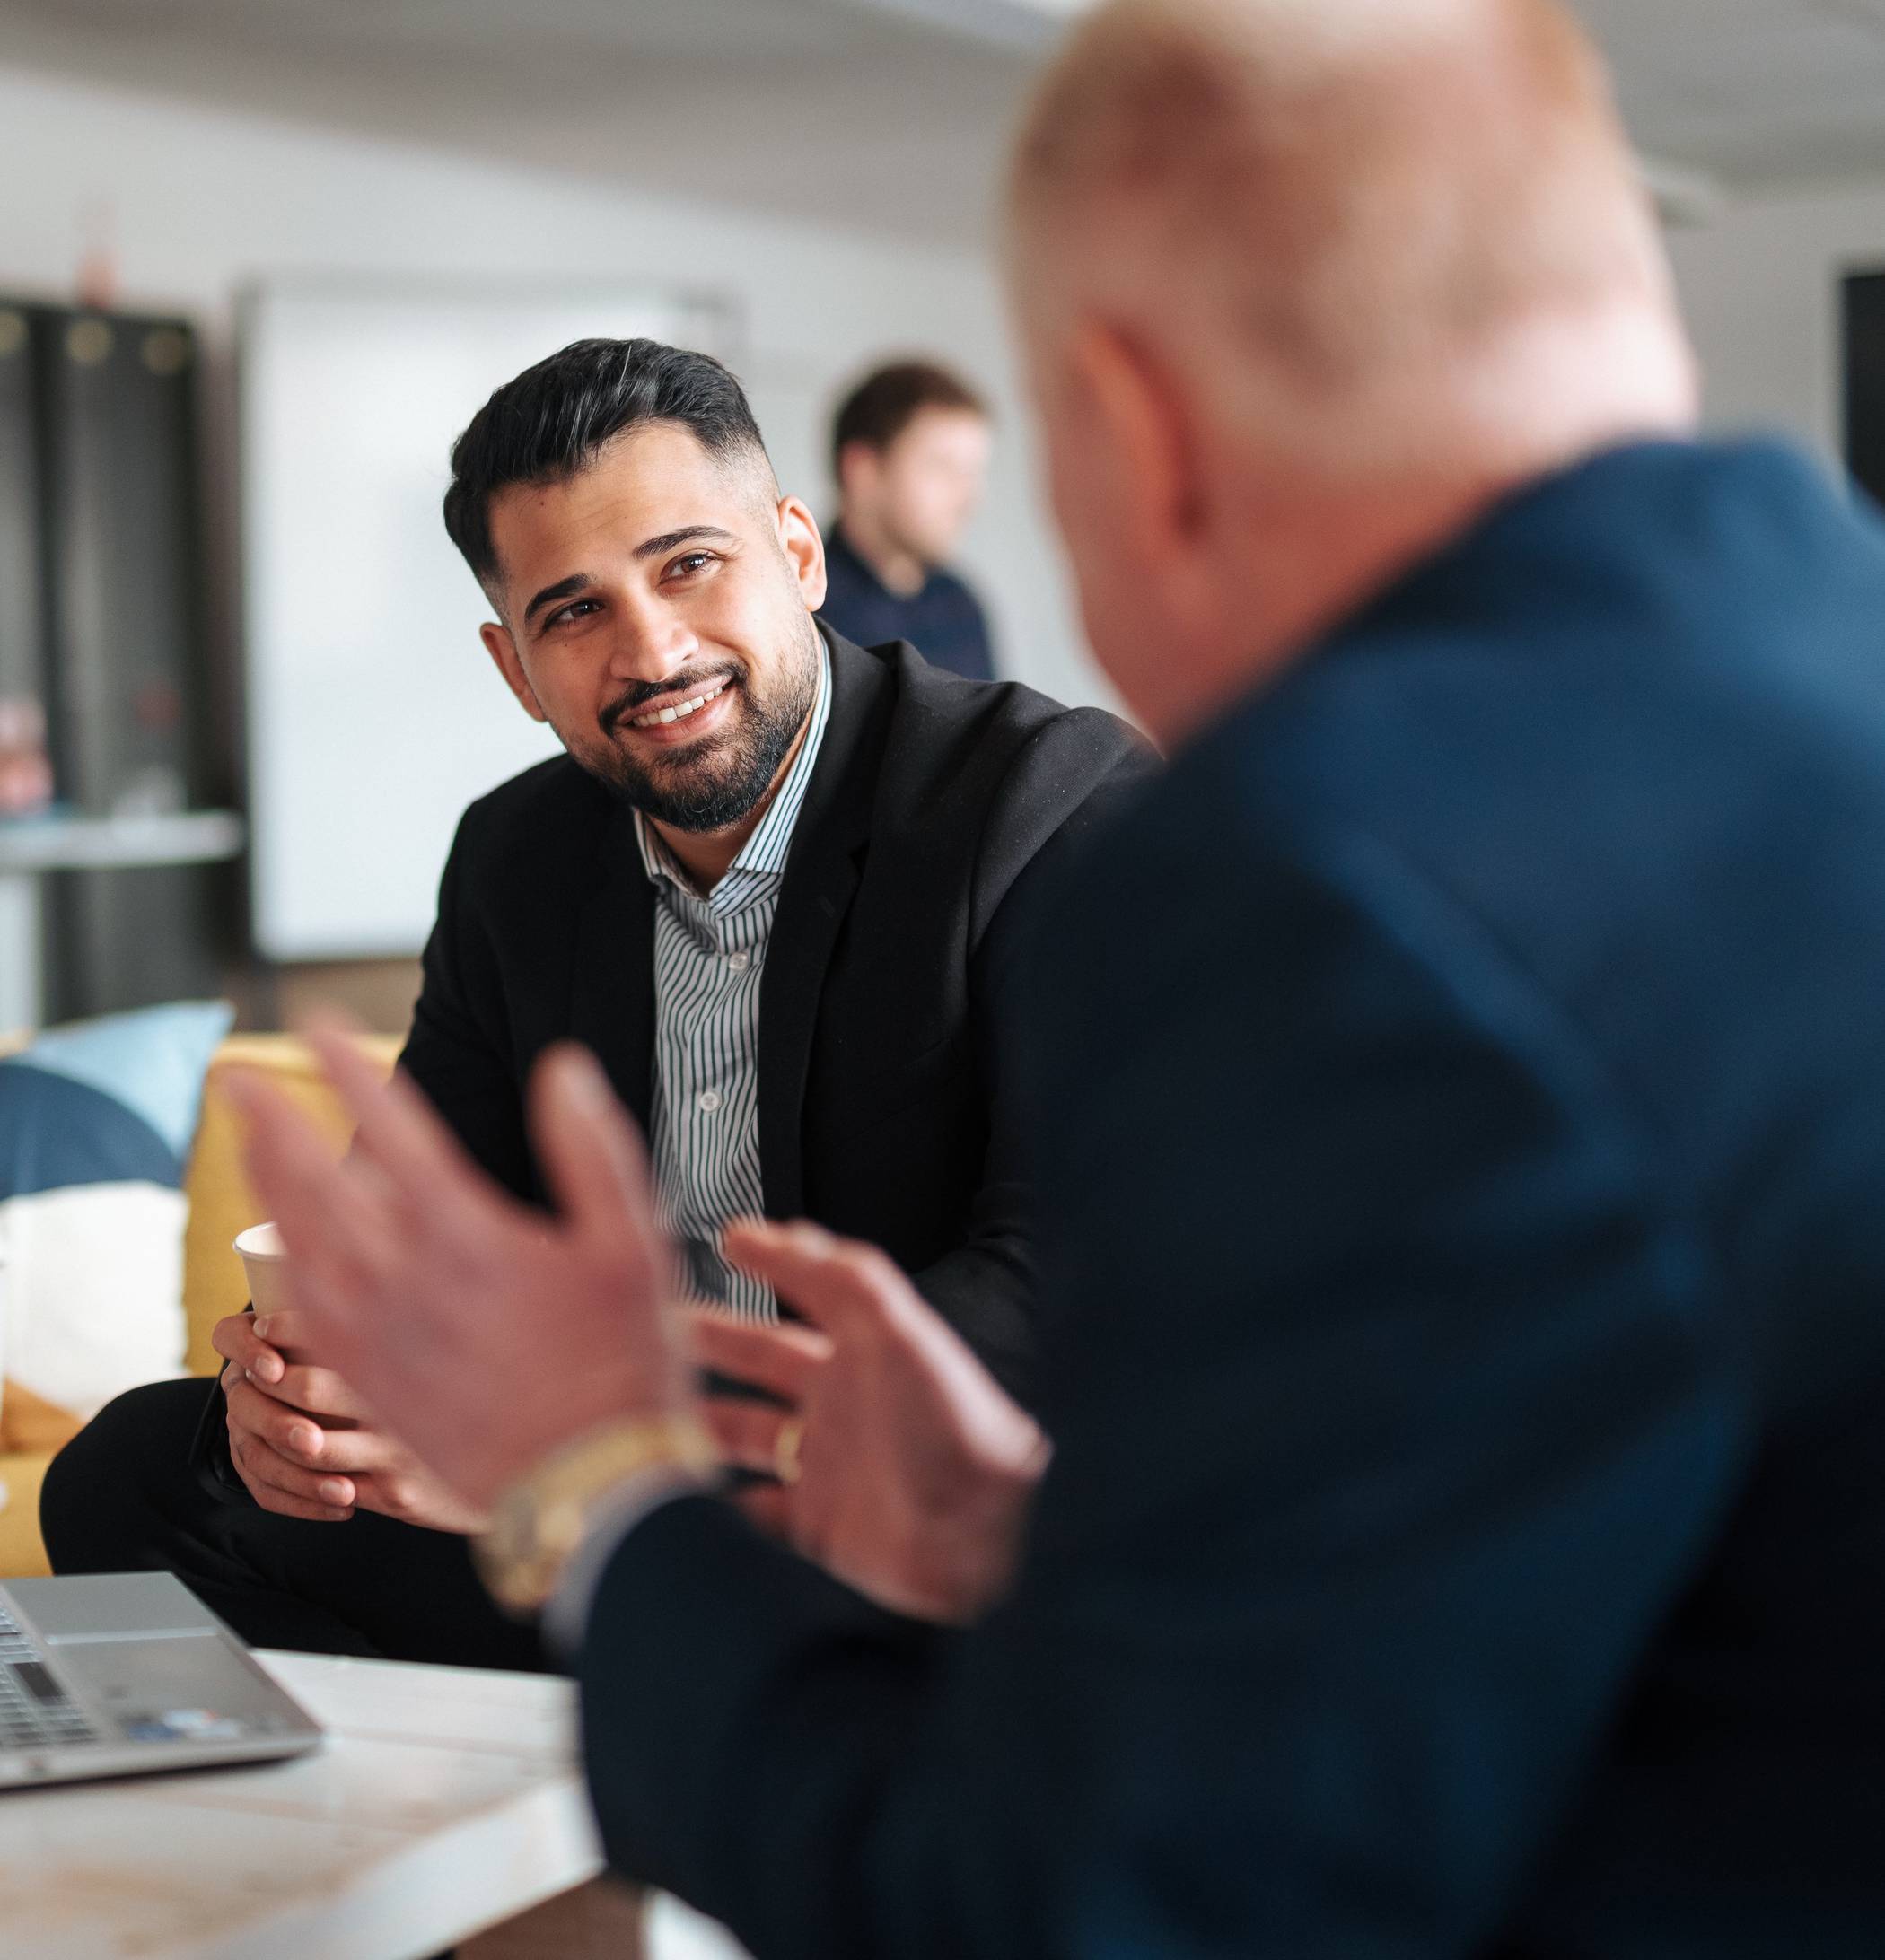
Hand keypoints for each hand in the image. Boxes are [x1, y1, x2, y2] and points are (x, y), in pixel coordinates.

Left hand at [228, 1025, 692, 1512]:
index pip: (396, 1132)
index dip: (351, 1072)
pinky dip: (279, 1268)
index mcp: (473, 1238)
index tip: (318, 1026)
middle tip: (238, 1082)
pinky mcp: (374, 1385)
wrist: (593, 1485)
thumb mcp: (632, 1244)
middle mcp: (409, 1282)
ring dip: (264, 1187)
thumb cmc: (624, 1363)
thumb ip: (592, 1149)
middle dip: (274, 1123)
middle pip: (317, 1184)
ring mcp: (381, 1338)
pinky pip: (303, 1315)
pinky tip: (276, 1250)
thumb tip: (561, 1070)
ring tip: (245, 1146)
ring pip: (296, 1246)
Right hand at [691, 1220, 1049, 1623]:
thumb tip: (787, 1234)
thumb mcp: (901, 1333)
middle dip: (708, 1343)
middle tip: (654, 1329)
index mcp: (863, 1352)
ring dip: (701, 1423)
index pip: (805, 1292)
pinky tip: (690, 1497)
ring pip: (746, 1435)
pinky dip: (720, 1507)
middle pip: (760, 1362)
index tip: (730, 1240)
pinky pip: (755, 1515)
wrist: (983, 1534)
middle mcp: (842, 1404)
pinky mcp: (820, 1527)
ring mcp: (827, 1465)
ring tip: (650, 1411)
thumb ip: (845, 1278)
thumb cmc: (959, 1428)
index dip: (769, 1263)